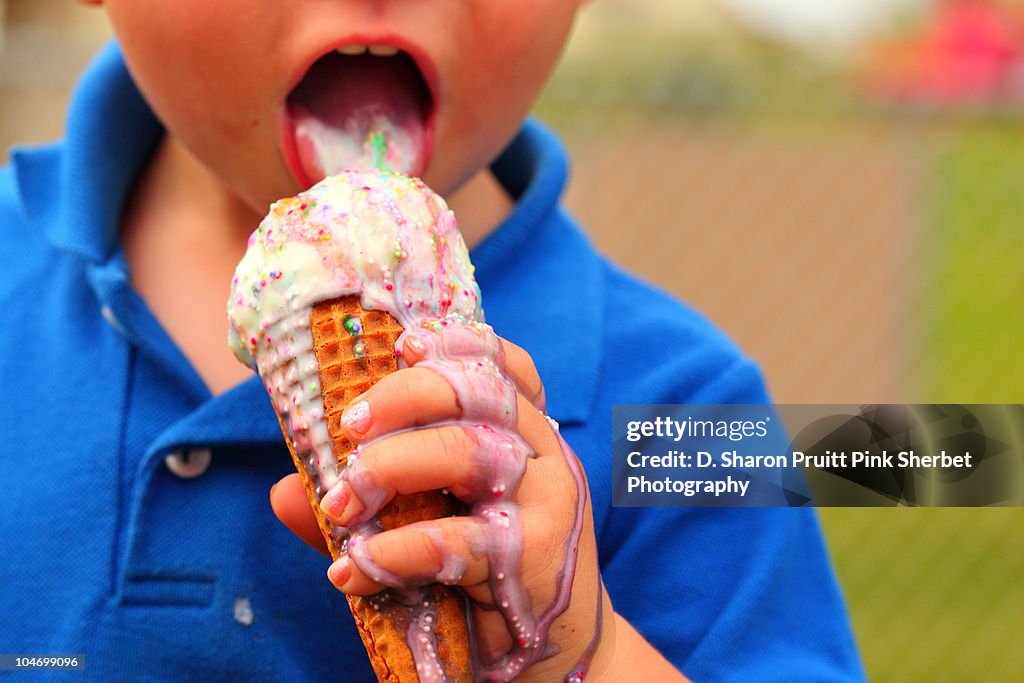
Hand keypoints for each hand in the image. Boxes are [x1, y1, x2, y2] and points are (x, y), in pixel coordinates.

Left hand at [271, 332, 612, 681]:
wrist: (552, 655)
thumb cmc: (485, 575)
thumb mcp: (432, 525)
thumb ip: (368, 504)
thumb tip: (287, 490)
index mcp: (525, 433)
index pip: (502, 365)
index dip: (454, 343)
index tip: (400, 346)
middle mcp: (543, 454)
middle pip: (478, 392)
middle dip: (402, 397)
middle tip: (348, 429)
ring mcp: (547, 503)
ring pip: (468, 452)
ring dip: (390, 468)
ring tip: (342, 506)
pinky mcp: (537, 560)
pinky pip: (461, 541)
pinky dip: (398, 550)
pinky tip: (355, 568)